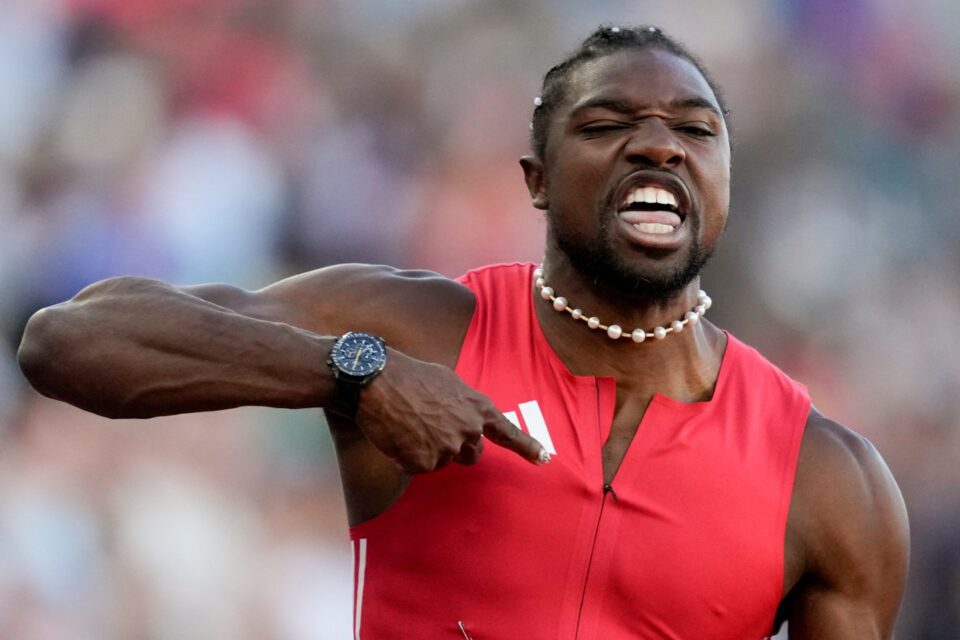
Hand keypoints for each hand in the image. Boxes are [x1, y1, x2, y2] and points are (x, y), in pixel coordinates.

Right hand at [354, 349, 549, 473]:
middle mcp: (468, 430)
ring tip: (408, 424)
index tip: (544, 459)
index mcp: (477, 408)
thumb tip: (460, 416)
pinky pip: (418, 466)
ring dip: (427, 449)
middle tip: (430, 428)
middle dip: (456, 447)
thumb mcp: (447, 381)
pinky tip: (398, 435)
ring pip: (441, 460)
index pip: (508, 433)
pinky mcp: (424, 462)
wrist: (377, 380)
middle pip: (472, 454)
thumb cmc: (410, 376)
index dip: (527, 447)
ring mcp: (447, 448)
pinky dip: (407, 457)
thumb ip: (462, 404)